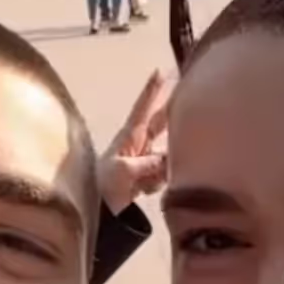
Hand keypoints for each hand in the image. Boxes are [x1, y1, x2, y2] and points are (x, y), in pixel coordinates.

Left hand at [98, 69, 170, 212]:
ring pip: (166, 154)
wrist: (93, 212)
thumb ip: (149, 163)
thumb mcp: (124, 171)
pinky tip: (146, 191)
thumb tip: (170, 159)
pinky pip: (163, 175)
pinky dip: (160, 182)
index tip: (158, 71)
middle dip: (173, 113)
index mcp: (130, 137)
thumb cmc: (101, 186)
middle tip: (190, 97)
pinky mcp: (145, 178)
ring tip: (159, 171)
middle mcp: (138, 145)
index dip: (152, 90)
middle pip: (160, 124)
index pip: (143, 108)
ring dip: (169, 161)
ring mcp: (142, 162)